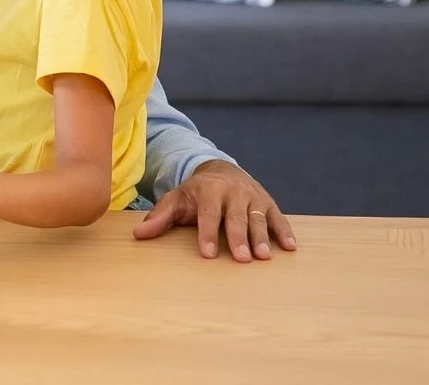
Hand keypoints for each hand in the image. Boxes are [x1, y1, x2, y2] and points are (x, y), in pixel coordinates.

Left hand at [132, 160, 296, 261]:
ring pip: (258, 218)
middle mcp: (233, 192)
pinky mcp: (268, 203)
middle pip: (236, 217)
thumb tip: (138, 234)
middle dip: (238, 238)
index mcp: (209, 191)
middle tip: (241, 259)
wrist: (222, 170)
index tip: (207, 254)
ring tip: (263, 257)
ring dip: (262, 238)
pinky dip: (284, 232)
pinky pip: (278, 218)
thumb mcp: (176, 199)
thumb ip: (159, 217)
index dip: (207, 234)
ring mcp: (253, 197)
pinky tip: (290, 248)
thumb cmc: (196, 192)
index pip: (208, 214)